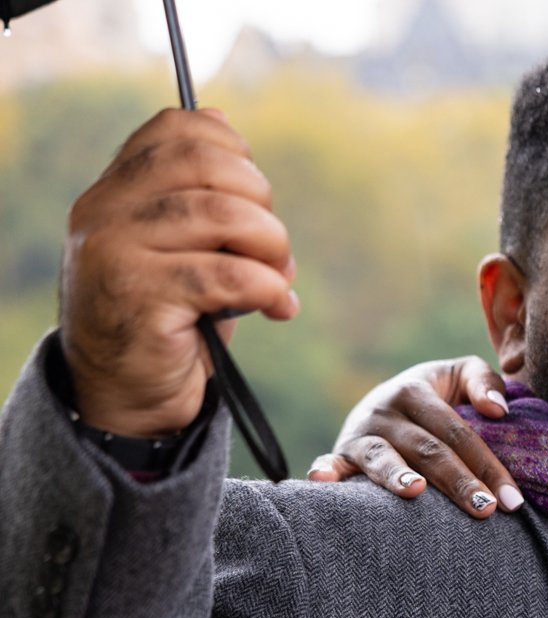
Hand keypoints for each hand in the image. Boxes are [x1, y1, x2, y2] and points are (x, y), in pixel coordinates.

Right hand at [60, 108, 297, 436]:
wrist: (129, 395)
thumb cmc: (172, 319)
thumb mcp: (189, 250)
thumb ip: (208, 200)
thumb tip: (242, 146)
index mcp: (116, 189)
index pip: (177, 128)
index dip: (235, 152)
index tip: (255, 197)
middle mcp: (105, 210)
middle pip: (206, 163)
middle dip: (261, 200)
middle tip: (273, 247)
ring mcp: (115, 250)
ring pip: (221, 213)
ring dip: (271, 245)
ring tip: (277, 278)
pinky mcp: (138, 296)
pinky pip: (227, 274)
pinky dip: (268, 287)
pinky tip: (277, 306)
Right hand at [306, 356, 520, 518]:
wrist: (383, 400)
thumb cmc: (436, 396)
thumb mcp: (459, 376)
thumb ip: (484, 382)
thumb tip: (498, 411)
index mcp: (417, 390)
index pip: (459, 433)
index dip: (487, 465)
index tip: (513, 499)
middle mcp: (385, 410)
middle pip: (428, 450)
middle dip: (459, 482)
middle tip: (487, 510)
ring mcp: (360, 434)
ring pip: (383, 458)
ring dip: (397, 476)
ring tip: (416, 491)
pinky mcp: (340, 454)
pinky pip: (332, 464)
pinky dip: (325, 472)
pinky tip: (322, 481)